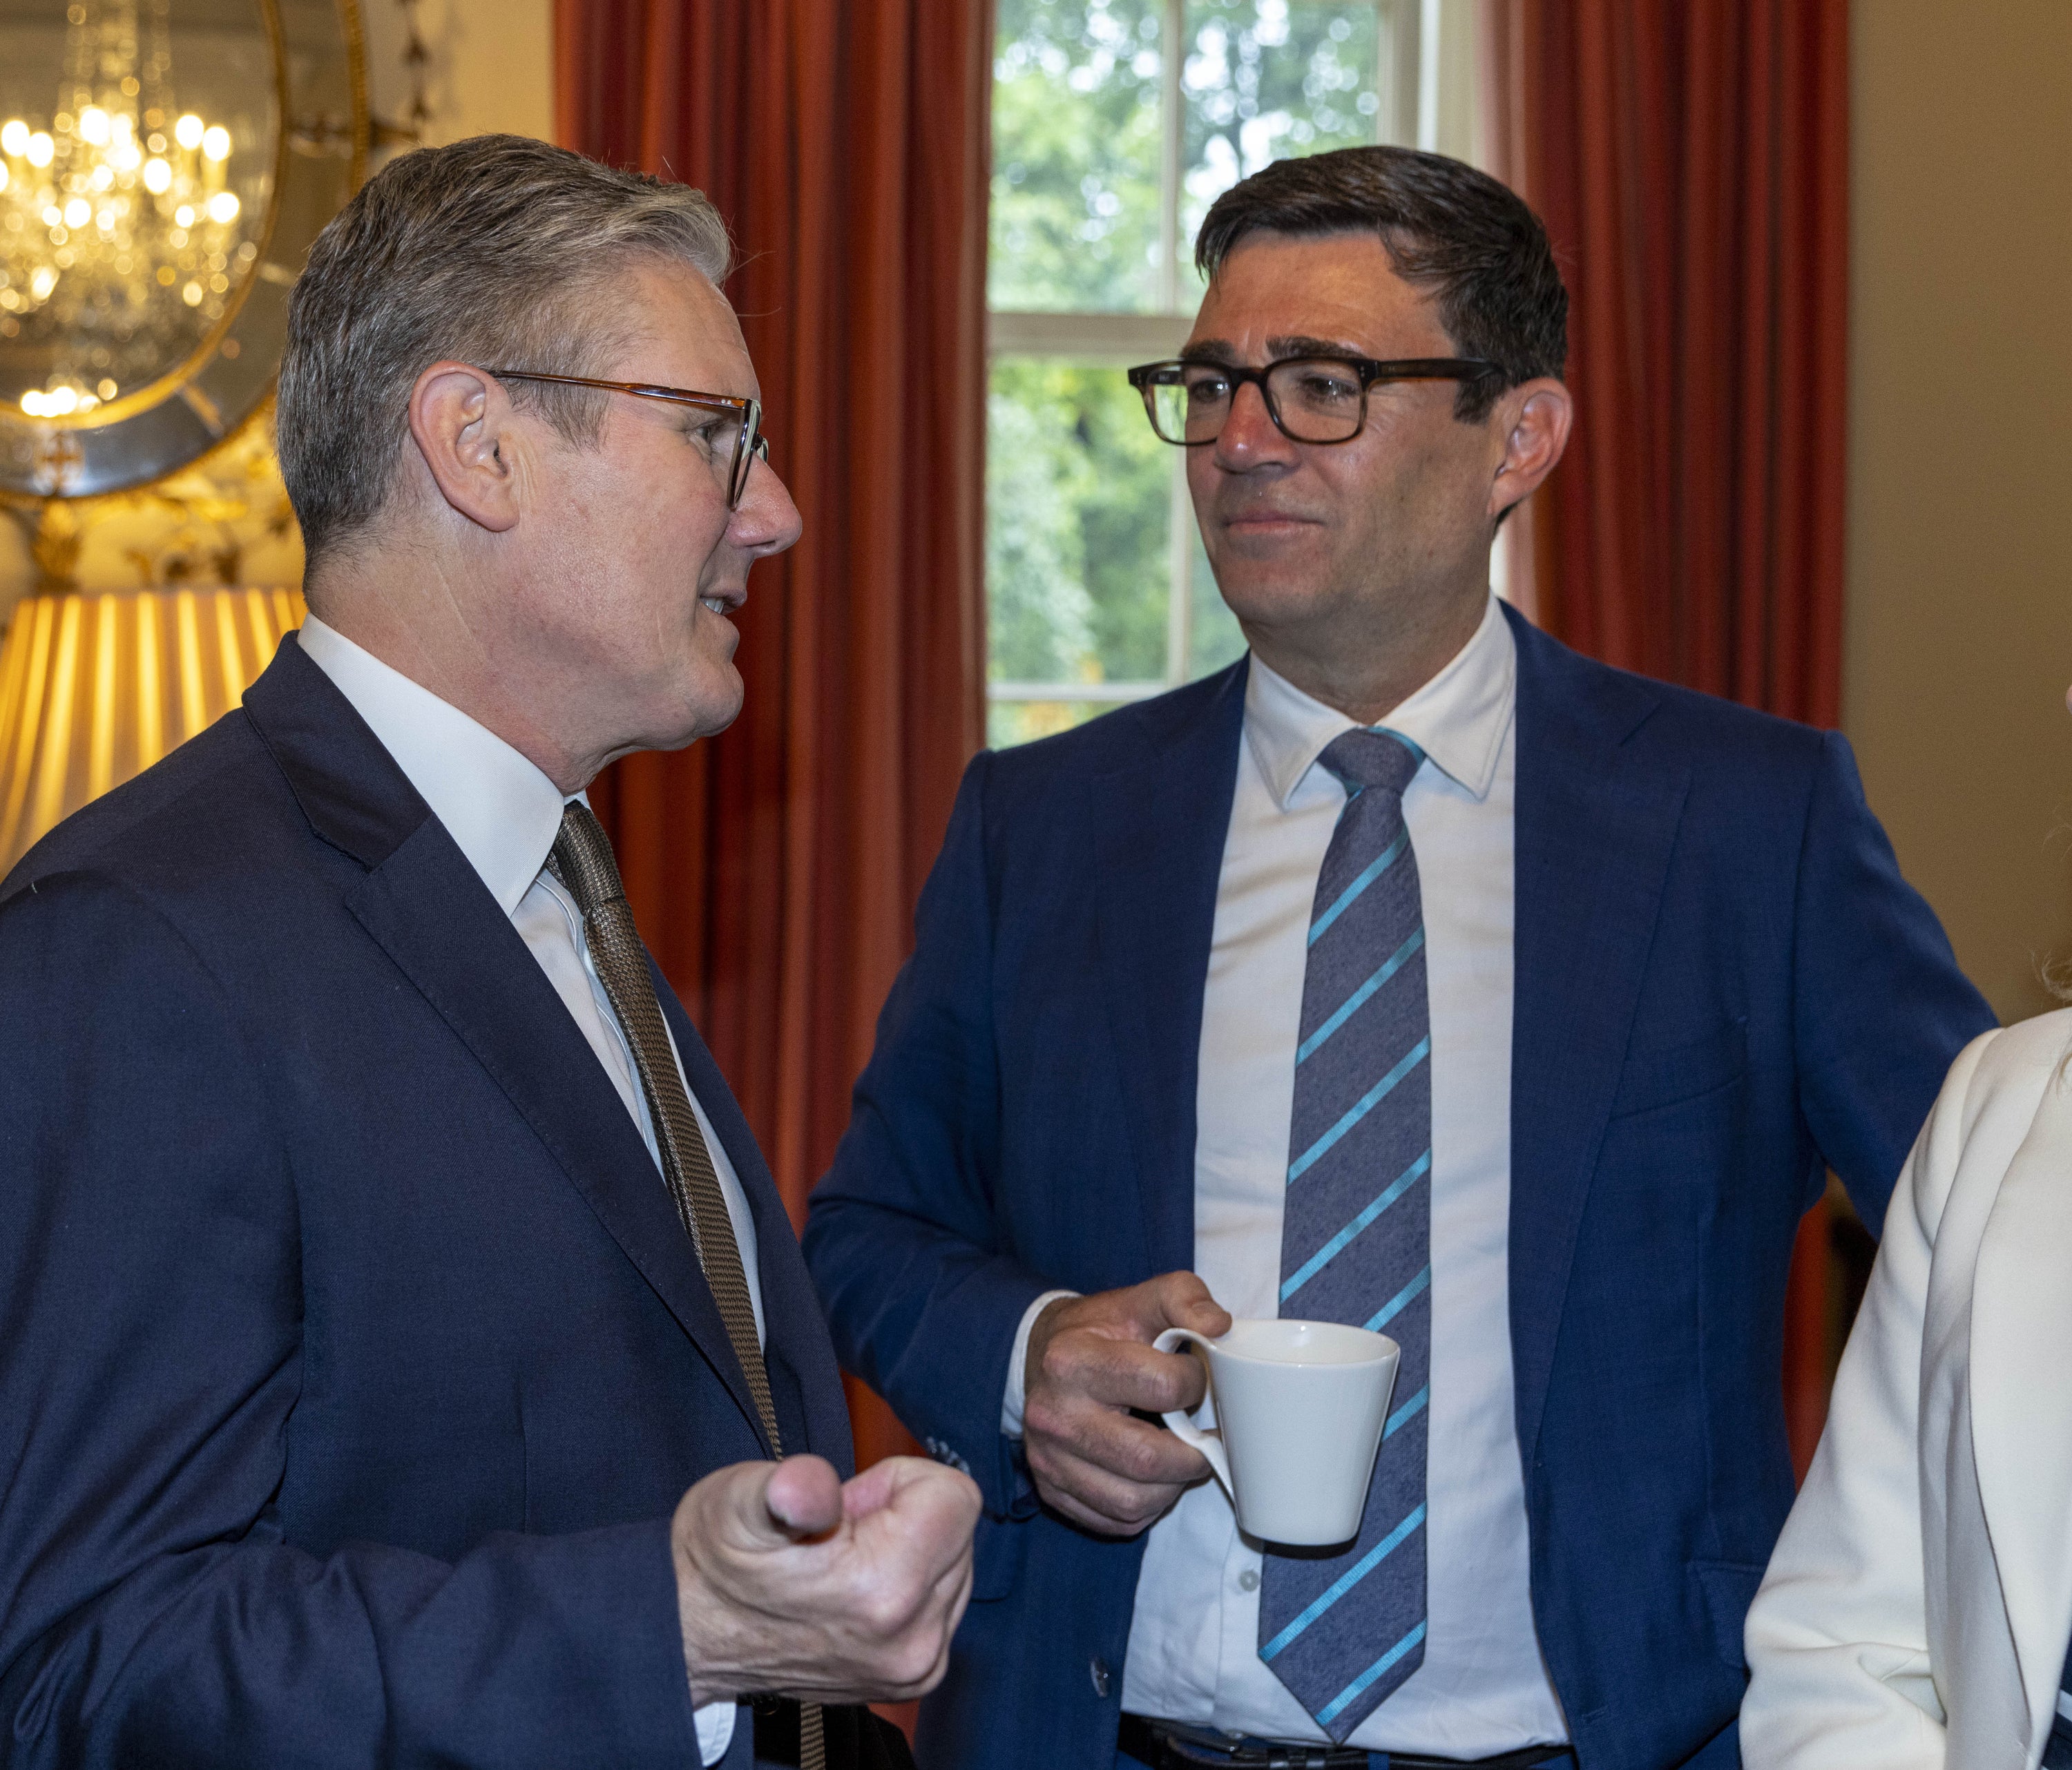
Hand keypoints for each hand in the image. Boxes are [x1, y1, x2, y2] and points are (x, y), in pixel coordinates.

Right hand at [672, 1453, 980, 1706]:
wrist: (691, 1636)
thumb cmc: (716, 1562)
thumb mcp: (739, 1504)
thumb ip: (791, 1489)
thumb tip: (807, 1487)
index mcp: (883, 1591)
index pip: (955, 1496)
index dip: (896, 1482)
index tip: (846, 1506)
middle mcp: (914, 1640)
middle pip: (958, 1529)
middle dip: (903, 1516)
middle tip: (837, 1536)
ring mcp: (917, 1666)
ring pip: (955, 1561)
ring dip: (907, 1550)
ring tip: (840, 1565)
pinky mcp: (915, 1676)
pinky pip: (946, 1599)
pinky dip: (908, 1584)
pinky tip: (853, 1591)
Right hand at [1021, 1273, 1232, 1536]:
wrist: (1045, 1355)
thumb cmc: (1104, 1330)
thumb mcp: (1144, 1299)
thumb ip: (1185, 1298)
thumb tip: (1219, 1327)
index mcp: (1073, 1361)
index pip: (1162, 1388)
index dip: (1195, 1384)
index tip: (1193, 1378)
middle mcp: (1053, 1415)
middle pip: (1146, 1459)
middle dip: (1191, 1454)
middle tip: (1201, 1436)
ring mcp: (1047, 1459)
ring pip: (1133, 1502)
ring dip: (1172, 1486)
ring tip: (1178, 1457)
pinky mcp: (1051, 1492)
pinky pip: (1116, 1521)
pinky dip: (1147, 1506)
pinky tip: (1151, 1476)